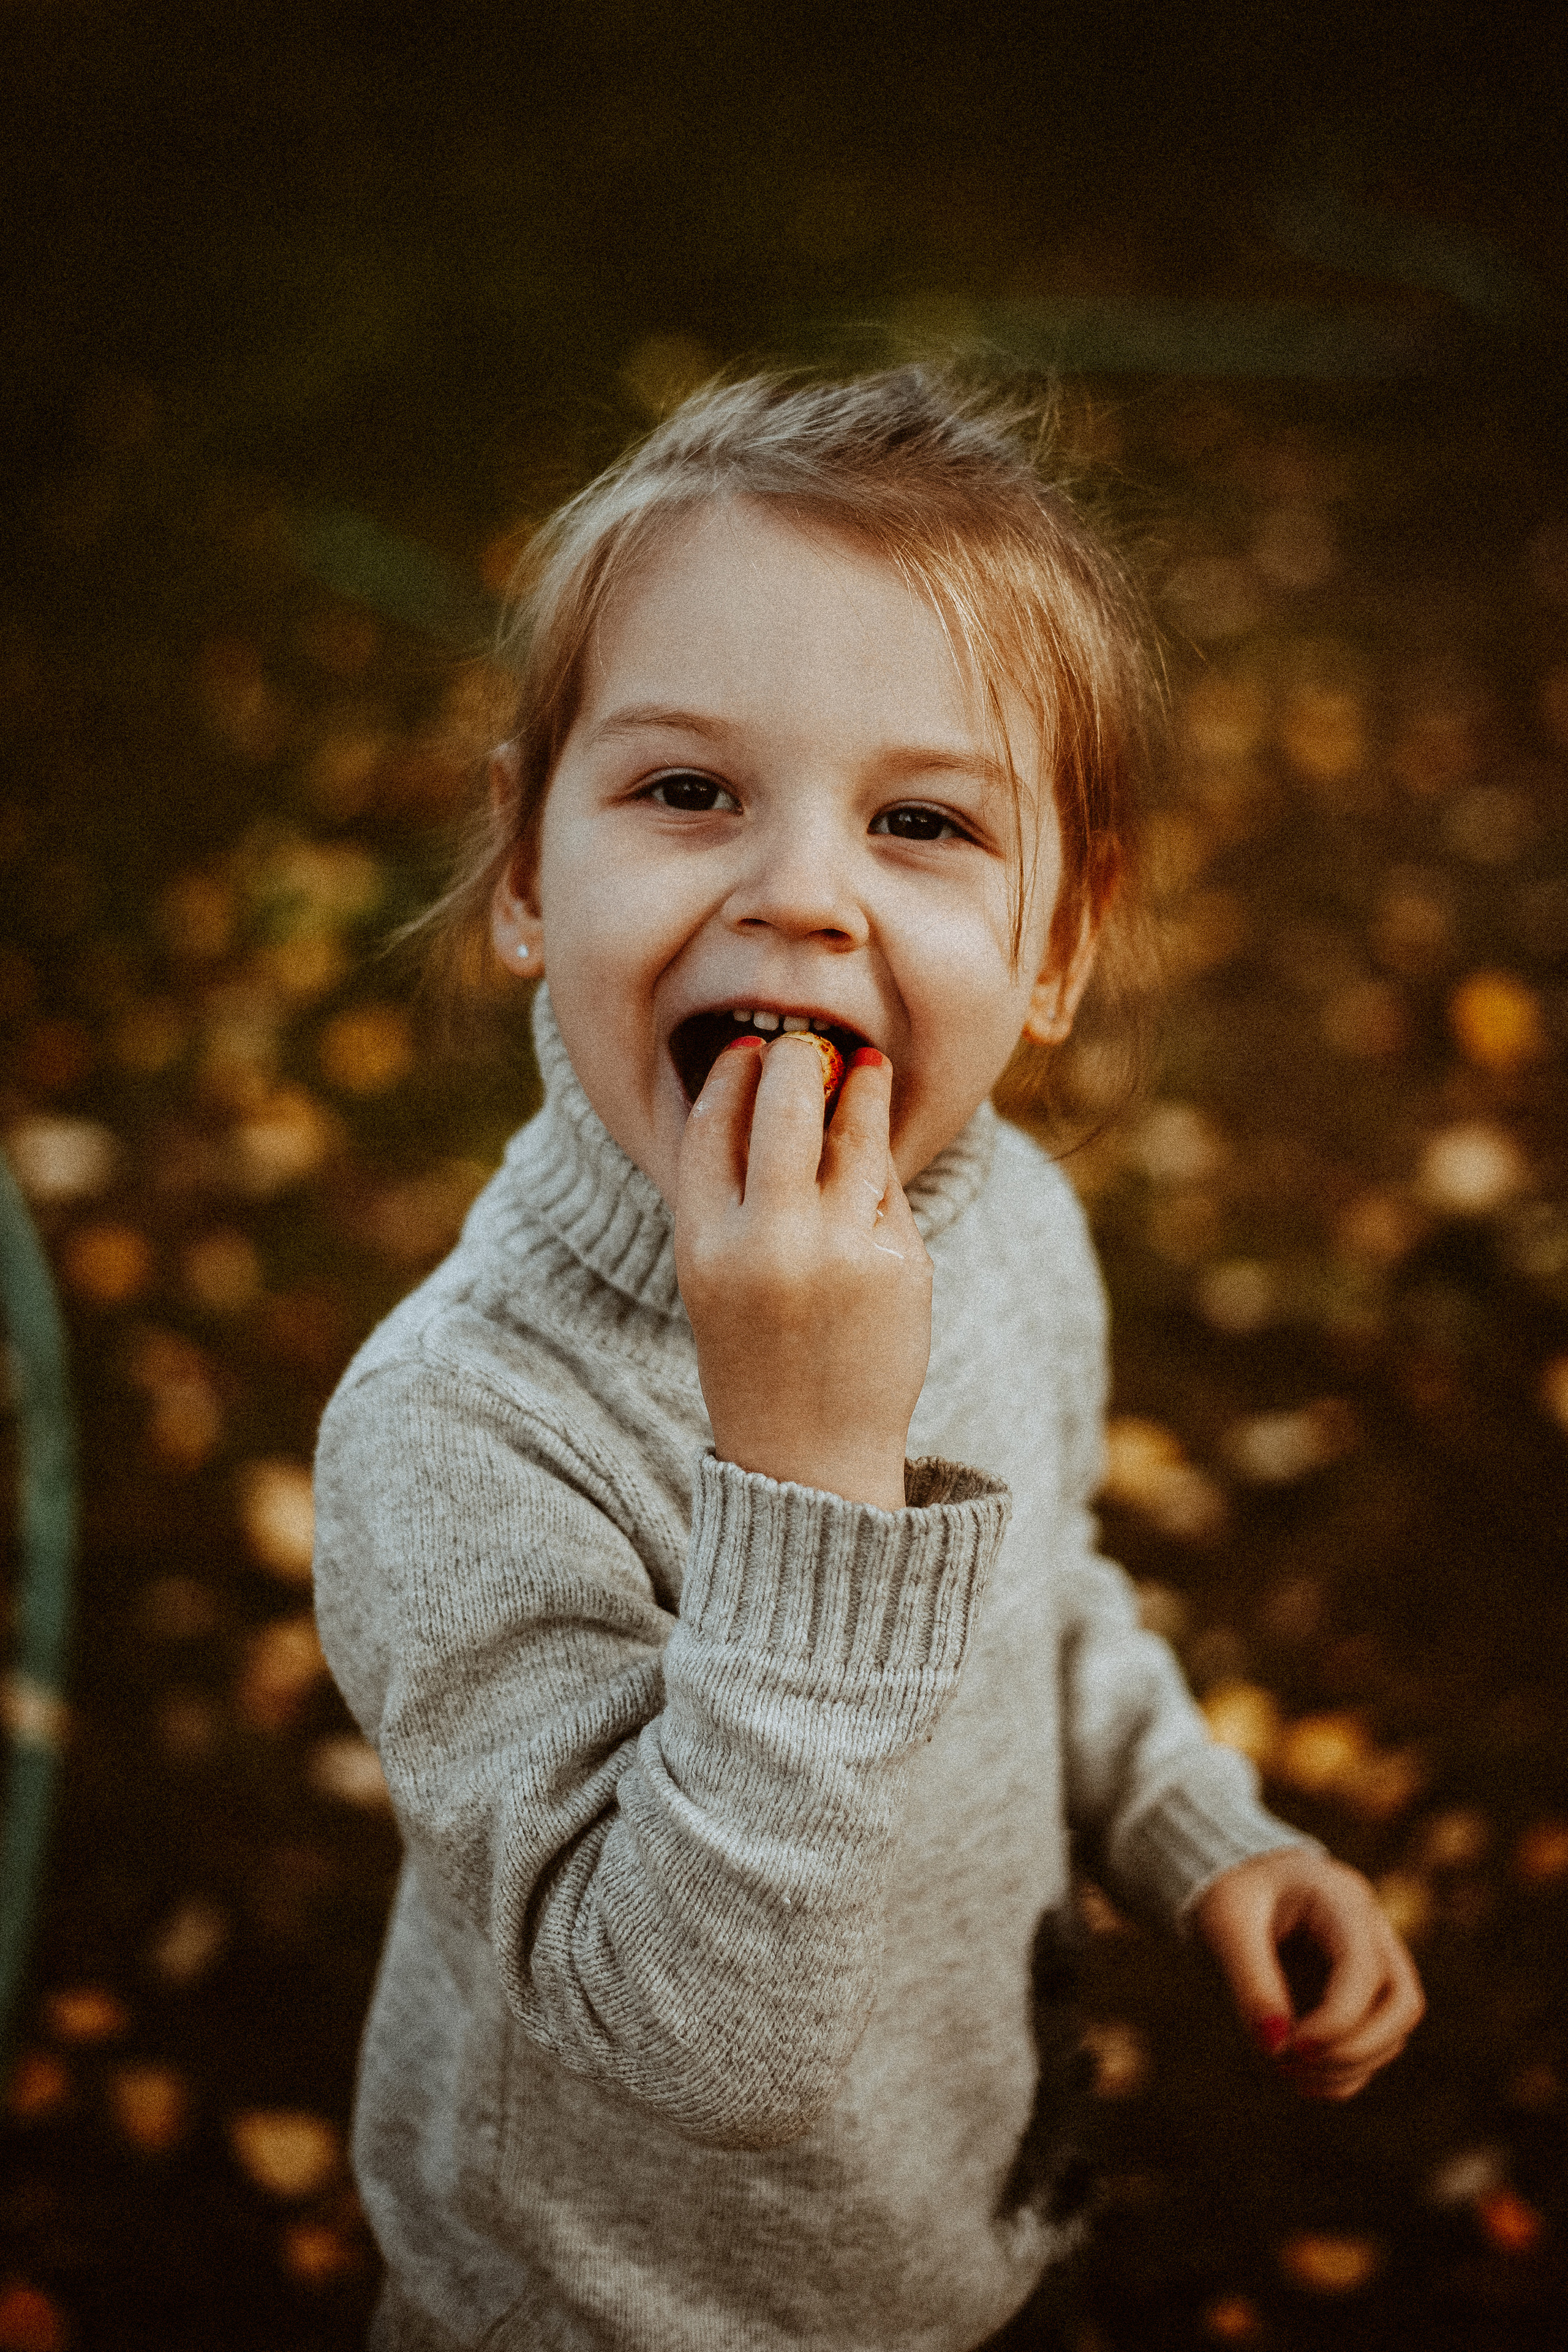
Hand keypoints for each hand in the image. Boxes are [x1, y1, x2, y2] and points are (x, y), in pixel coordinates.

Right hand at [674, 1036, 932, 1509]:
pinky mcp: (898, 1265)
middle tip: (810, 1046)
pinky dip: (881, 1170)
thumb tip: (767, 1089)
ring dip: (864, 1089)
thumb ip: (730, 1195)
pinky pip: (889, 1191)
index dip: (732, 1076)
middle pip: (786, 1107)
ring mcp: (840, 1251)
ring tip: (870, 1067)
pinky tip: (875, 1160)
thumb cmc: (755, 1354)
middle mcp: (769, 1241)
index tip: (749, 1051)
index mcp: (705, 1243)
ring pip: (855, 1134)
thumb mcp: (712, 1277)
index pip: (714, 1125)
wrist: (809, 1455)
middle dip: (801, 1060)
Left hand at [1194, 1847, 1424, 2099]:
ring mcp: (1375, 1965)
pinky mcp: (1363, 1995)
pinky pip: (1374, 2045)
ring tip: (1284, 2070)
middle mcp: (1373, 1933)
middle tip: (1292, 2063)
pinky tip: (1297, 2076)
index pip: (1365, 1970)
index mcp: (1343, 1899)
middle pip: (1402, 2005)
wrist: (1240, 1873)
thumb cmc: (1234, 1889)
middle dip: (1355, 2049)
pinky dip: (1343, 2072)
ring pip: (1394, 2032)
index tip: (1289, 2048)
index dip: (1337, 2021)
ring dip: (1347, 2067)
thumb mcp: (1227, 1922)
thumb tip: (1275, 2048)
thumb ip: (1250, 1981)